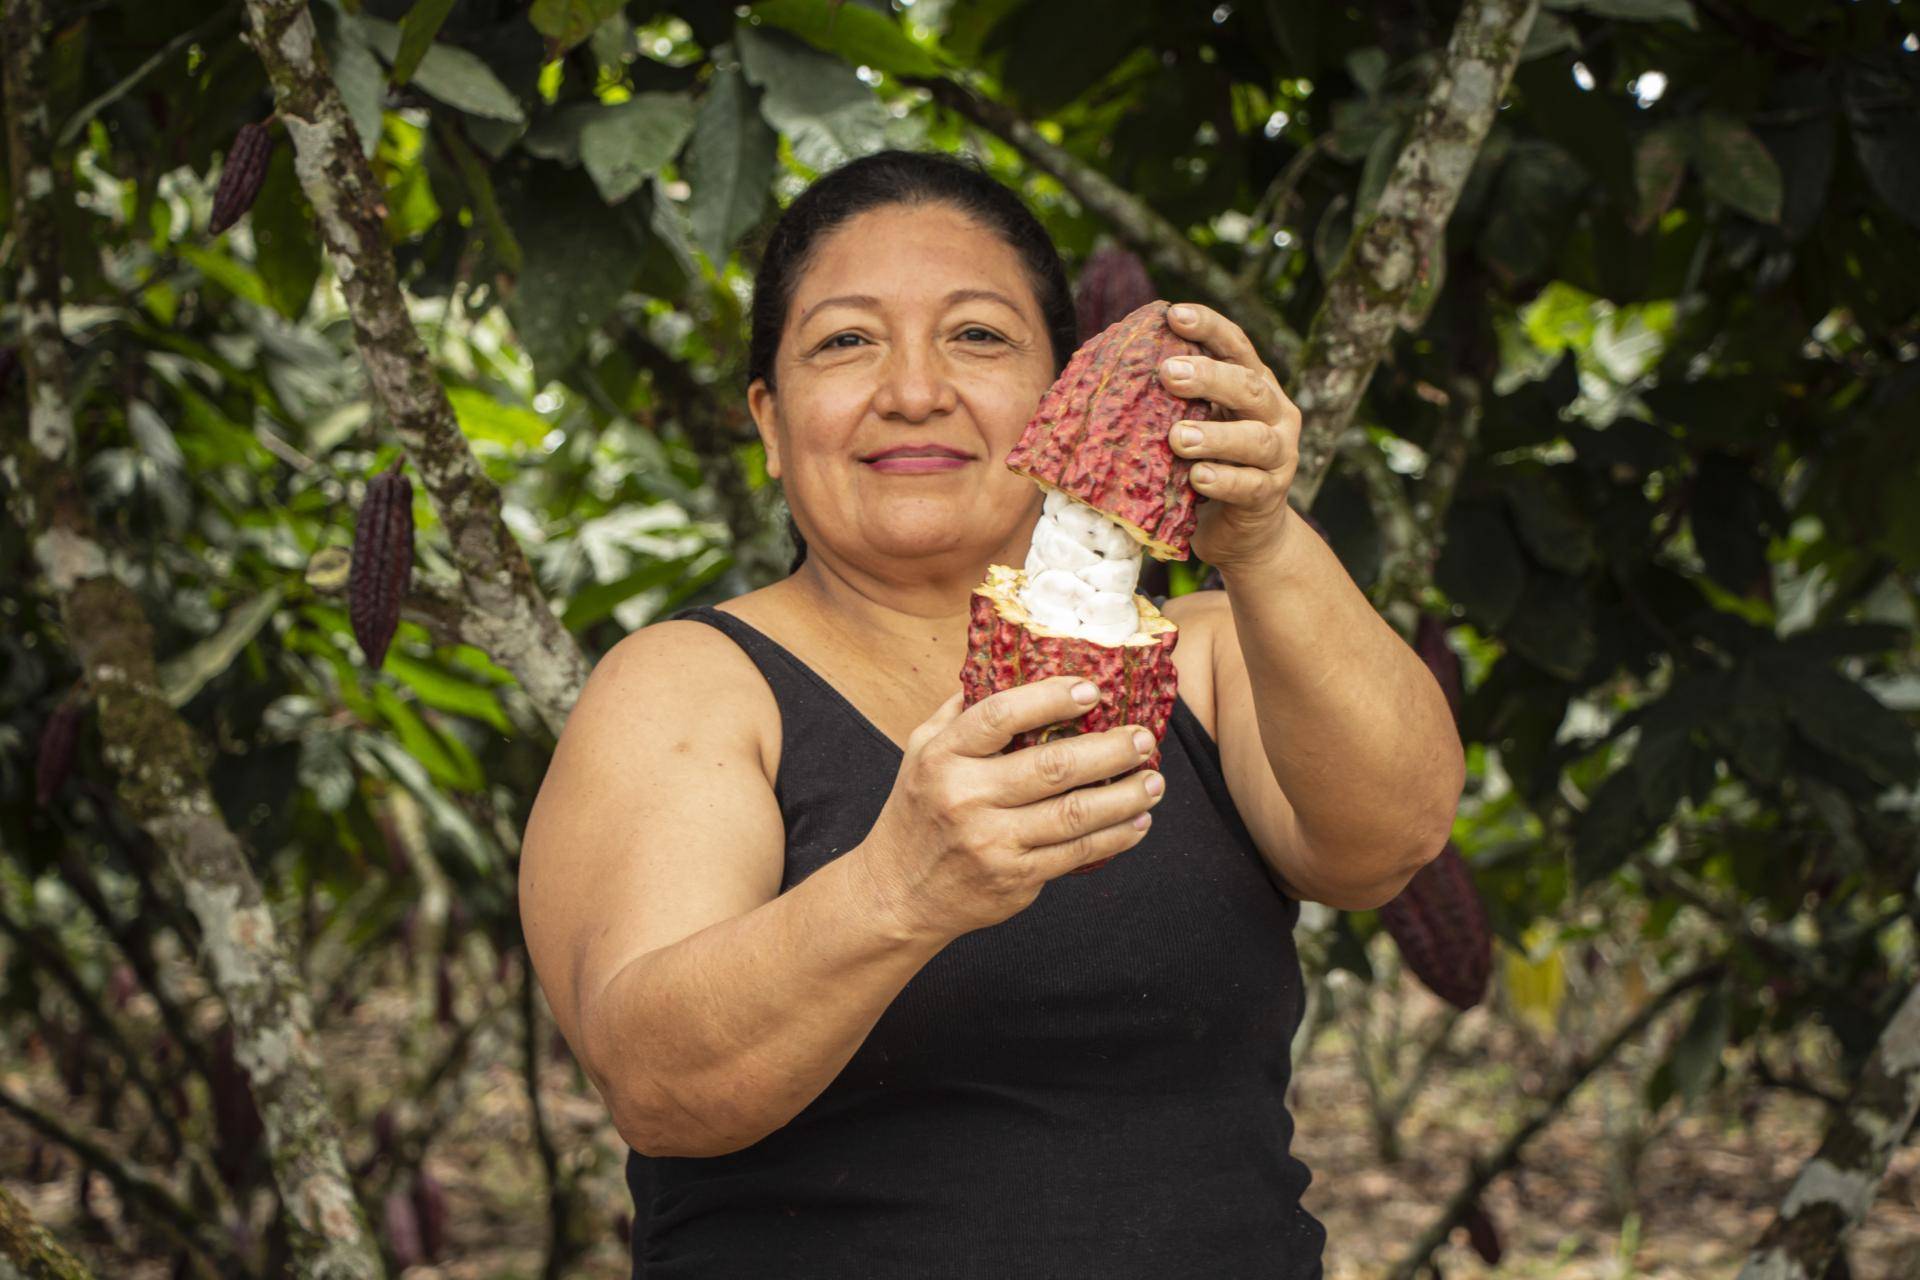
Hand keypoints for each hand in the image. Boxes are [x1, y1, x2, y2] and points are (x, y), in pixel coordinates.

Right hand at [854, 676, 1165, 939]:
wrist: (899, 893)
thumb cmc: (919, 810)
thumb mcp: (922, 750)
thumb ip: (962, 710)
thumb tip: (1010, 660)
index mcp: (943, 756)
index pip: (1000, 716)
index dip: (1050, 698)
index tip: (1092, 690)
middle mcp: (966, 798)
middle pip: (1053, 767)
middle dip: (1110, 750)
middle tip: (1144, 738)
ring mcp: (991, 842)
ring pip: (1075, 814)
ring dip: (1125, 796)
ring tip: (1154, 781)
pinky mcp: (1014, 879)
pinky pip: (1076, 855)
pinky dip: (1115, 837)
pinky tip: (1137, 821)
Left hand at [1158, 302, 1302, 570]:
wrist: (1245, 532)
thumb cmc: (1204, 465)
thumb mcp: (1191, 424)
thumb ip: (1170, 400)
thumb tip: (1105, 369)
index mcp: (1253, 384)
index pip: (1236, 345)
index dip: (1208, 327)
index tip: (1173, 314)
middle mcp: (1274, 412)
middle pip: (1249, 386)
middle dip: (1209, 377)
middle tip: (1168, 375)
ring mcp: (1280, 455)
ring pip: (1254, 438)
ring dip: (1215, 435)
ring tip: (1178, 437)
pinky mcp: (1271, 495)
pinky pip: (1250, 486)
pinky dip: (1223, 481)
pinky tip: (1197, 477)